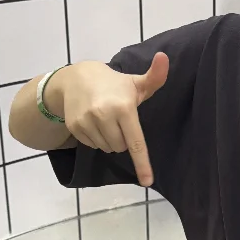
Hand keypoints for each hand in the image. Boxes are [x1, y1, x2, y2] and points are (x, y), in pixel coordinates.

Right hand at [61, 52, 169, 186]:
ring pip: (107, 148)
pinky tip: (94, 122)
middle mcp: (104, 116)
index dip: (142, 164)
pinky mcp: (74, 127)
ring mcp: (87, 122)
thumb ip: (155, 77)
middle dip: (123, 140)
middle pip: (121, 148)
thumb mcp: (136, 82)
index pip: (136, 142)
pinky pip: (92, 145)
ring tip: (105, 120)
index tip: (148, 181)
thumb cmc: (114, 84)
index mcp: (124, 108)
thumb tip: (165, 57)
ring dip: (110, 140)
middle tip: (119, 121)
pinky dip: (96, 138)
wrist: (76, 78)